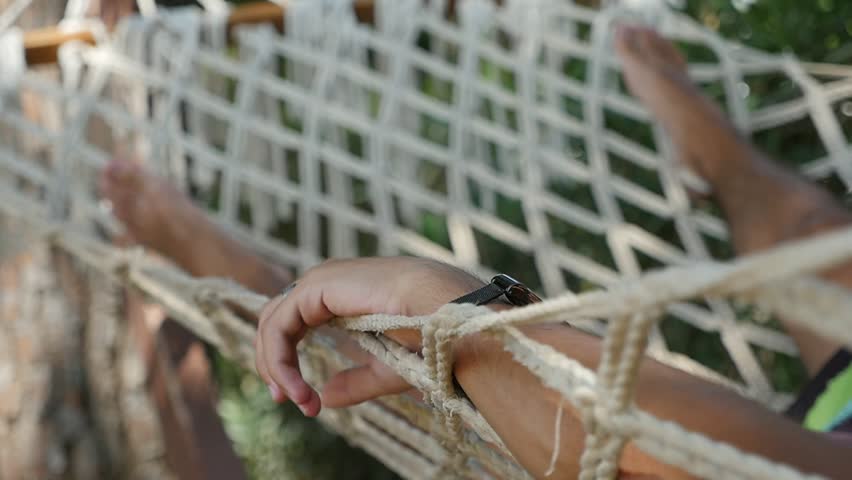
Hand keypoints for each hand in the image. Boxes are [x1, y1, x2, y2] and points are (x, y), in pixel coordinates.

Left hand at [254, 257, 484, 415]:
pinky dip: (280, 359)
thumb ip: (354, 381)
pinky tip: (298, 387)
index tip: (302, 401)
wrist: (445, 312)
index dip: (287, 362)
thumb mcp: (386, 367)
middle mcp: (327, 282)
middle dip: (274, 364)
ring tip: (298, 400)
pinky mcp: (317, 285)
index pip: (293, 324)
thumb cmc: (428, 335)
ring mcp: (320, 279)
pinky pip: (279, 324)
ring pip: (272, 323)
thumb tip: (325, 398)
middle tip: (285, 401)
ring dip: (276, 366)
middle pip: (275, 322)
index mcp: (341, 294)